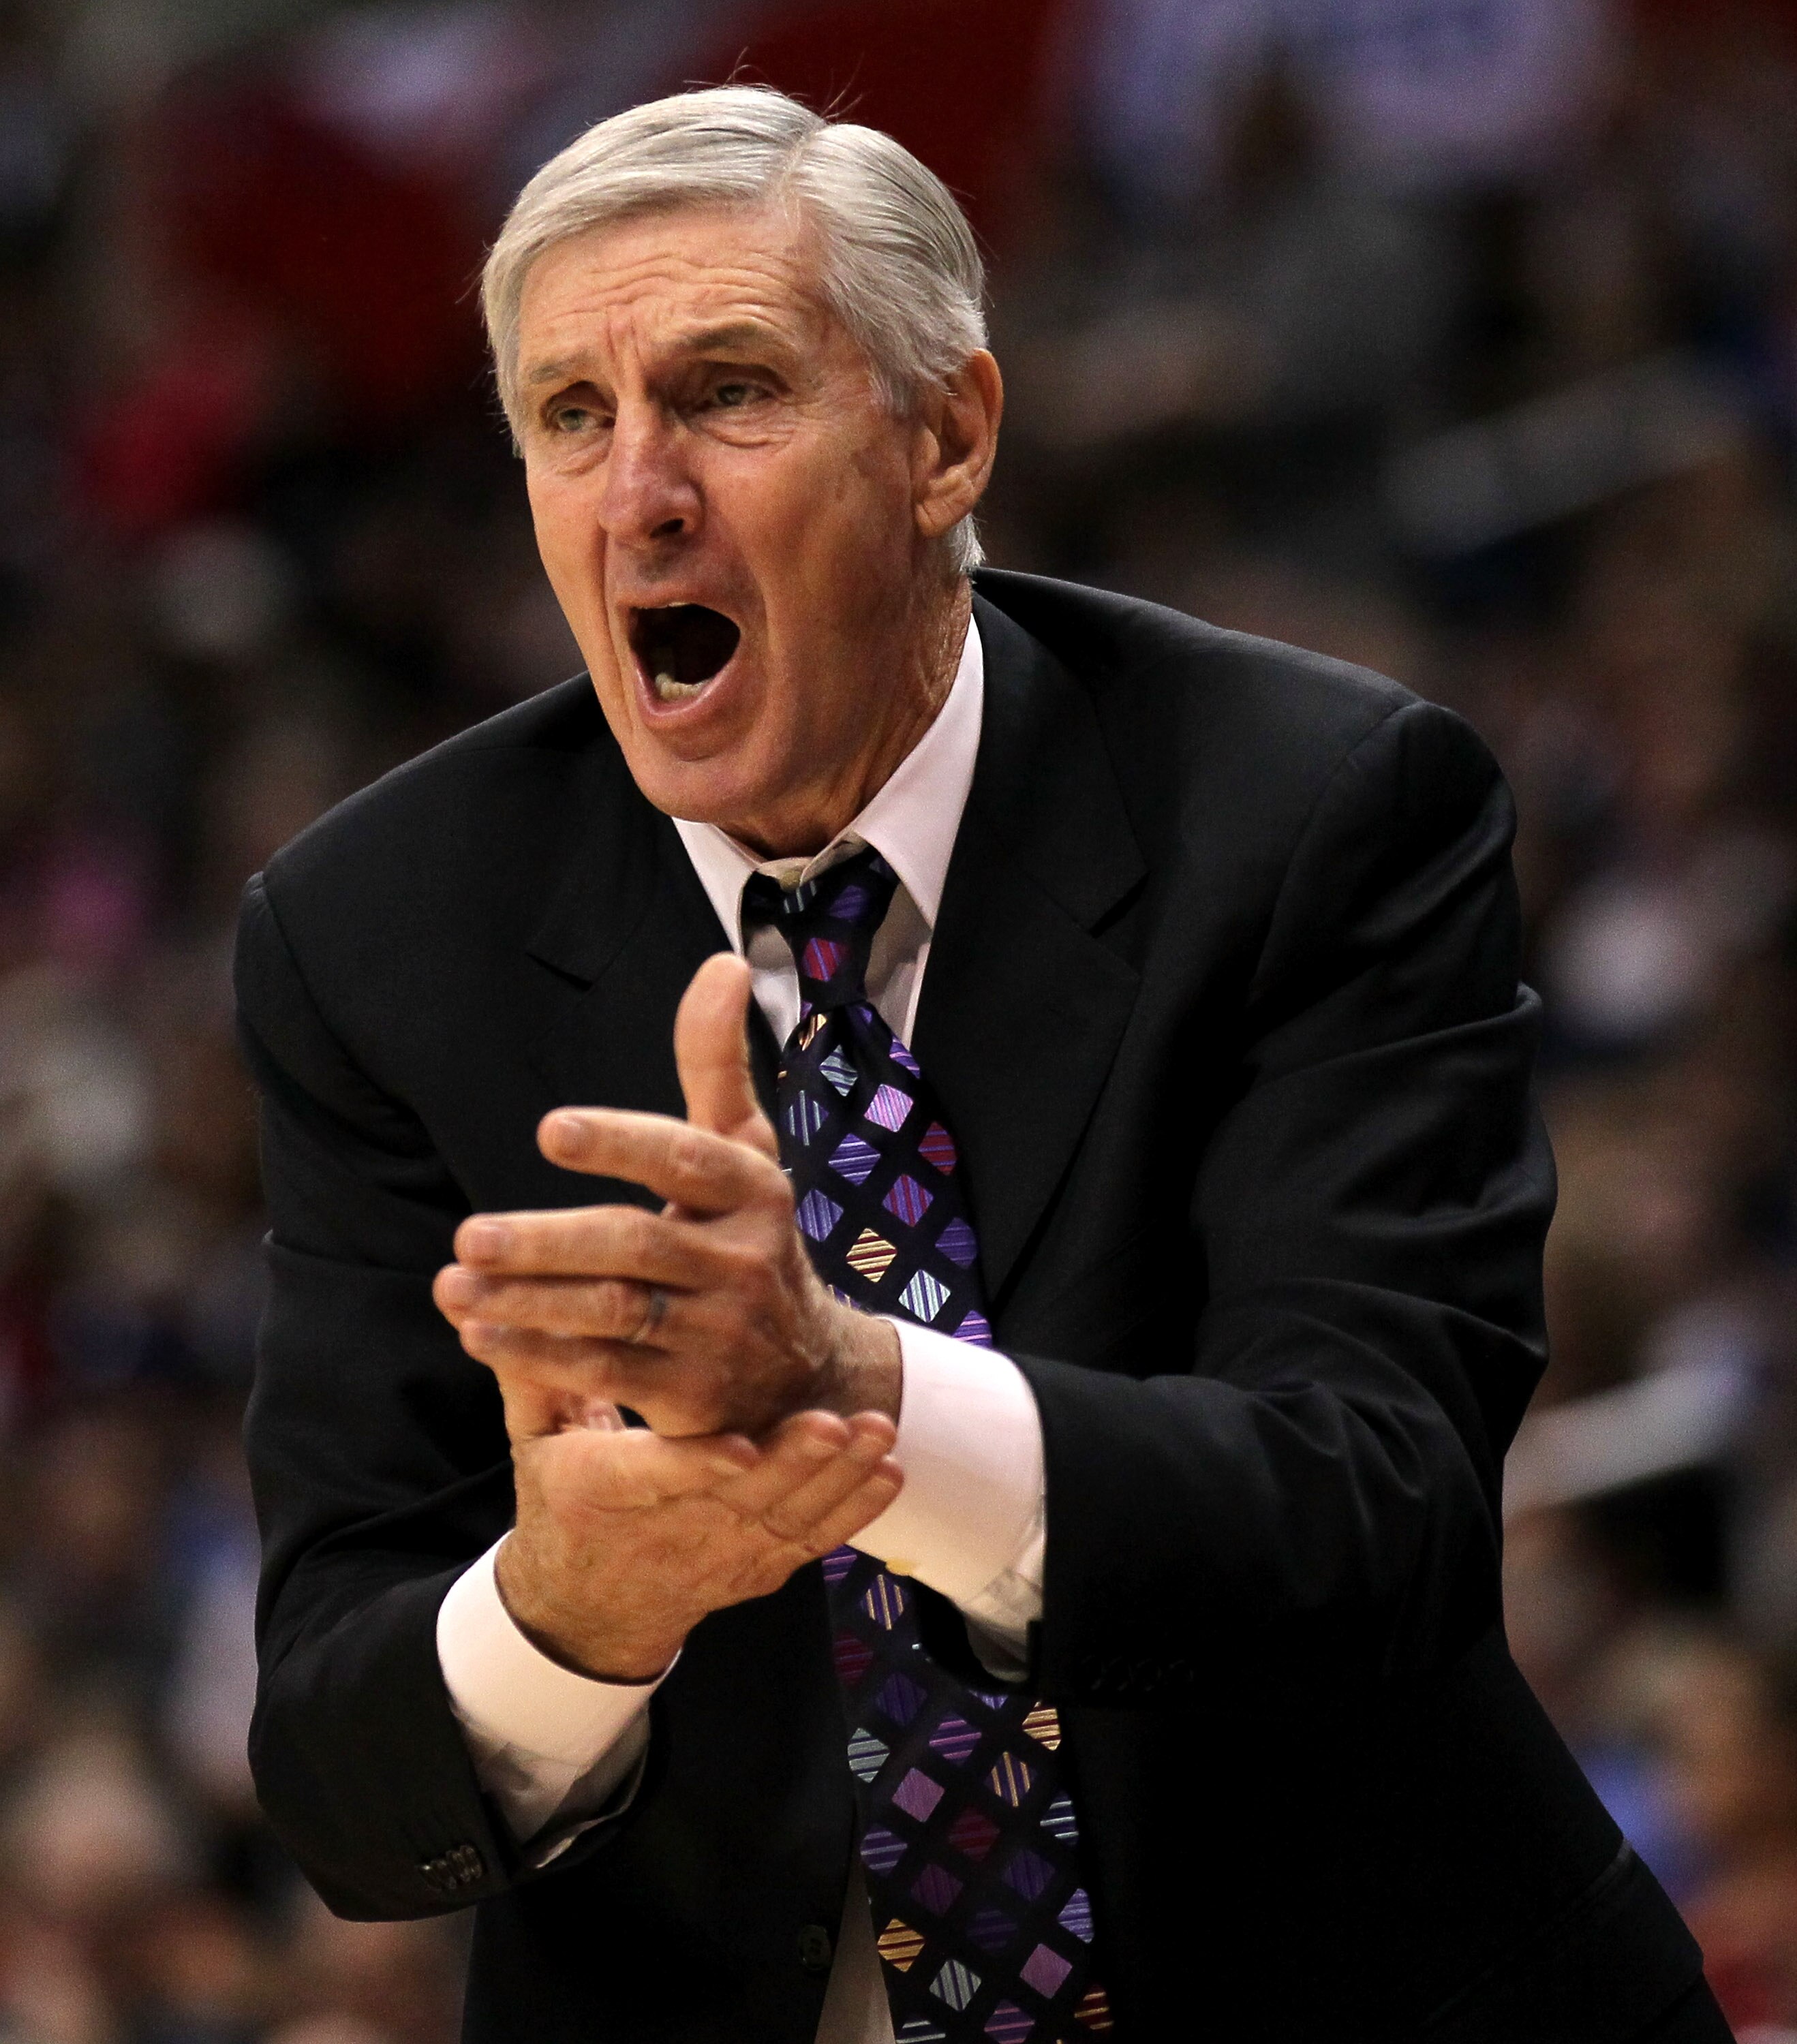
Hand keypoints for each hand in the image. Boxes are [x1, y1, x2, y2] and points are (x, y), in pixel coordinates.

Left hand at [433, 953, 900, 1438]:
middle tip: (467, 1235)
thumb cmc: (749, 1239)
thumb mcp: (744, 1152)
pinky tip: (480, 1335)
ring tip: (452, 1285)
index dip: (621, 1143)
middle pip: (637, 1243)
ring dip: (527, 1302)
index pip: (688, 1157)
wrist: (807, 1374)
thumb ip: (716, 1064)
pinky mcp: (694, 1395)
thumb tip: (720, 963)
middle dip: (548, 1242)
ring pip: (614, 1312)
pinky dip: (538, 1355)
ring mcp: (722, 1333)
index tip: (550, 1131)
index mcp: (756, 1190)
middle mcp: (747, 1260)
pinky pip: (607, 1372)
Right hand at [494, 1386, 900, 1680]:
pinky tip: (887, 1474)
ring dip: (836, 1480)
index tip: (741, 1447)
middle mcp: (666, 1532)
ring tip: (875, 1433)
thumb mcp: (534, 1439)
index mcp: (601, 1494)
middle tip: (834, 1423)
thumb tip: (497, 1303)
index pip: (650, 1478)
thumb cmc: (560, 1497)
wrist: (586, 1606)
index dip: (697, 1465)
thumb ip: (535, 1372)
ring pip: (783, 1520)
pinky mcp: (757, 1568)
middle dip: (791, 1464)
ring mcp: (719, 1555)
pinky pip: (810, 1543)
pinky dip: (852, 1512)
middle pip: (736, 1502)